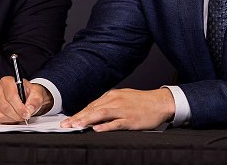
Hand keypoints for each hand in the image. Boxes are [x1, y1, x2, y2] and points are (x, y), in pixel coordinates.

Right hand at [0, 76, 52, 123]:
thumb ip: (35, 99)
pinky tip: (14, 117)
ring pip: (0, 114)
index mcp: (7, 81)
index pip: (11, 96)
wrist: (27, 97)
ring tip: (20, 116)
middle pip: (4, 106)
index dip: (19, 107)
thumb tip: (29, 108)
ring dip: (12, 118)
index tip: (26, 114)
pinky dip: (7, 121)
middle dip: (17, 114)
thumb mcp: (37, 92)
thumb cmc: (30, 93)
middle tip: (25, 117)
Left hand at [60, 88, 174, 131]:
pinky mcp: (131, 119)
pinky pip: (116, 123)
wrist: (160, 102)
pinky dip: (106, 126)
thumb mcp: (123, 98)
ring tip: (76, 126)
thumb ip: (109, 105)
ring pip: (102, 114)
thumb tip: (94, 113)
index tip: (68, 120)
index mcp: (112, 95)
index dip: (79, 113)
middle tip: (66, 125)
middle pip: (93, 109)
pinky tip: (97, 129)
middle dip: (78, 117)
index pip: (91, 106)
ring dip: (87, 120)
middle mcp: (116, 101)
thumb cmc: (142, 102)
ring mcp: (123, 110)